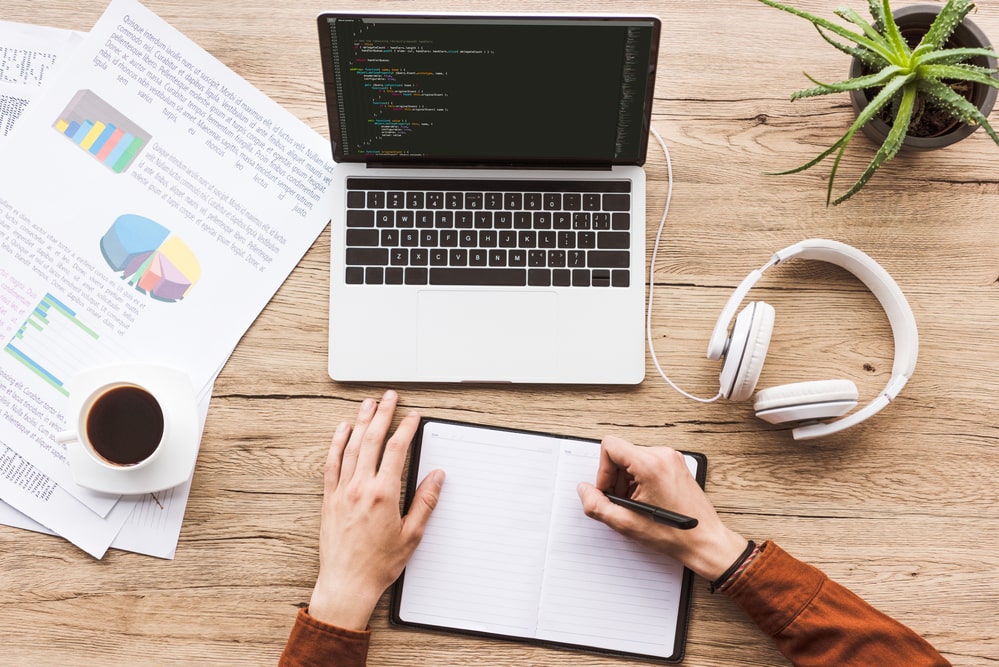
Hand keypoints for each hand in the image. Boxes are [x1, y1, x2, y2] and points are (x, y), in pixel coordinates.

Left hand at [307, 390, 444, 629]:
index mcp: (383, 494)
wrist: (347, 583)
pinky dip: (337, 443)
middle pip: (372, 440)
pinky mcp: (329, 498)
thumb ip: (425, 501)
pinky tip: (342, 430)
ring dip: (361, 422)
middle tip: (390, 397)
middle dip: (383, 414)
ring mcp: (342, 491)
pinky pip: (331, 463)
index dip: (405, 428)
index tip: (412, 417)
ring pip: (351, 446)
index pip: (396, 450)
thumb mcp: (412, 535)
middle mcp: (360, 487)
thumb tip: (437, 476)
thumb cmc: (379, 564)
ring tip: (368, 404)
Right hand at [576, 435, 746, 581]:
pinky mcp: (676, 464)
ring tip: (635, 504)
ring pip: (632, 458)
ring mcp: (672, 458)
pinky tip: (645, 501)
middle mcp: (663, 455)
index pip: (610, 446)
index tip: (608, 490)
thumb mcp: (626, 523)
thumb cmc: (675, 535)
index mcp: (650, 464)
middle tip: (622, 502)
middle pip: (621, 453)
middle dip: (615, 478)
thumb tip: (584, 490)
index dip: (602, 470)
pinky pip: (646, 463)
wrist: (705, 541)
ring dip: (626, 481)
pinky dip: (639, 480)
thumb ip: (597, 505)